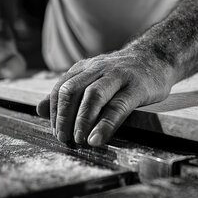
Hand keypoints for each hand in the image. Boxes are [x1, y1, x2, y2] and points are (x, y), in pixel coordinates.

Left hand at [36, 47, 174, 145]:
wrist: (156, 56)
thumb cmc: (121, 73)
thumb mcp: (91, 78)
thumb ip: (67, 92)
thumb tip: (40, 109)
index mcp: (84, 68)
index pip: (60, 88)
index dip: (55, 112)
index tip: (56, 132)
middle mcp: (97, 69)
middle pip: (71, 90)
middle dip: (63, 117)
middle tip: (63, 138)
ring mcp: (117, 76)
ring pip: (93, 96)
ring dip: (81, 120)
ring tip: (78, 140)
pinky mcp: (136, 87)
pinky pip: (117, 106)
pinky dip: (105, 125)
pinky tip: (97, 139)